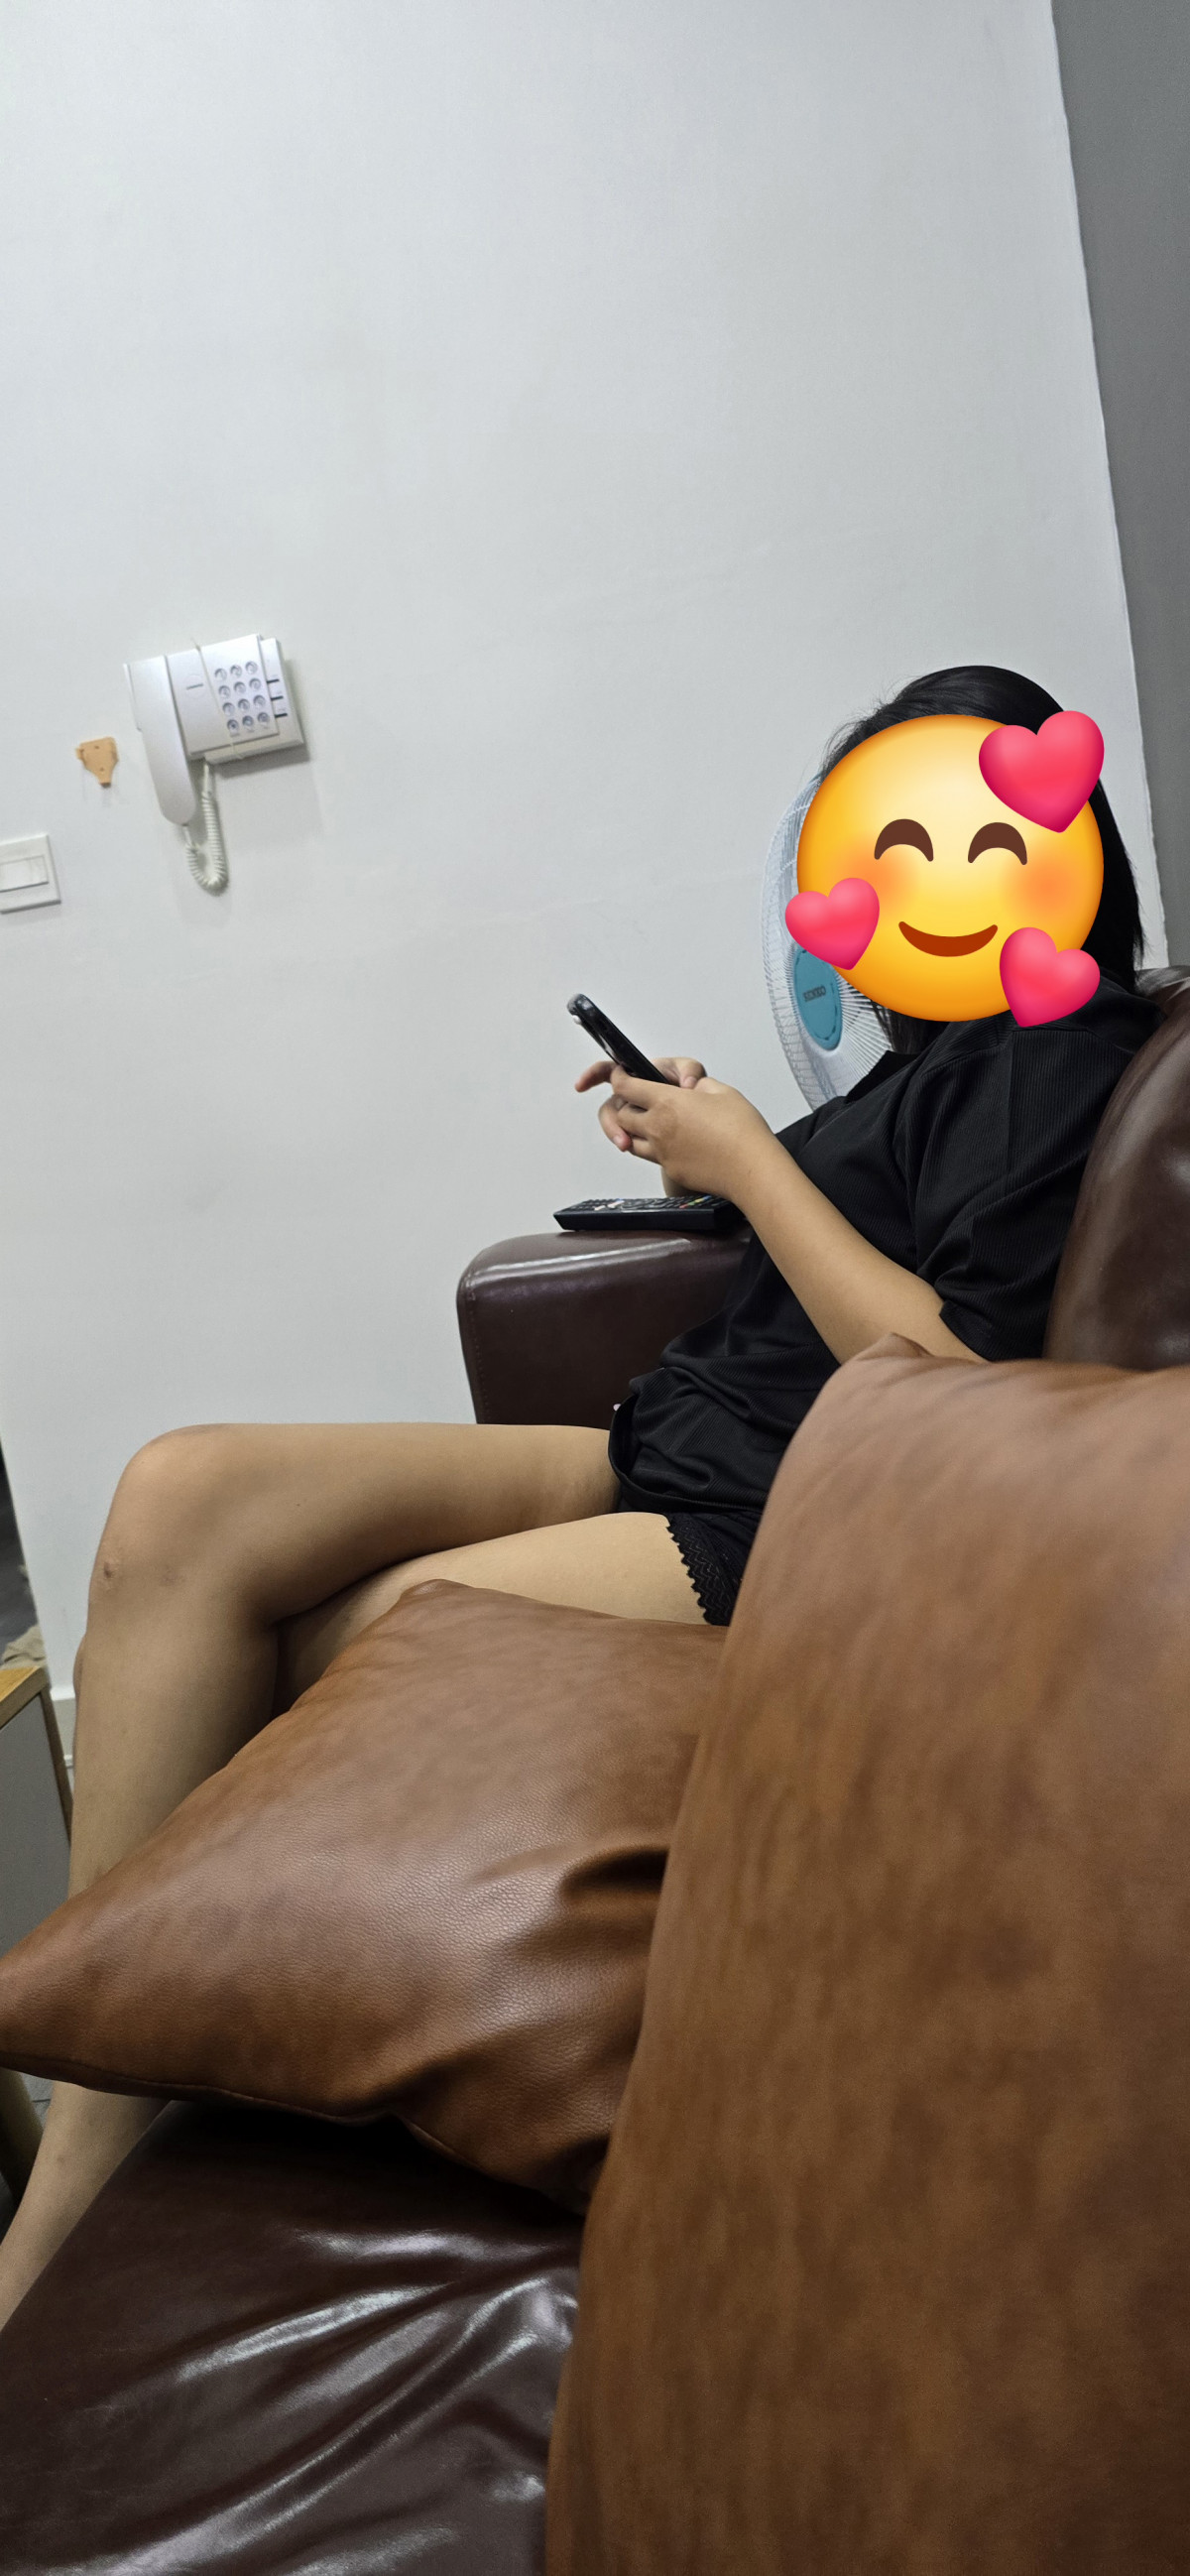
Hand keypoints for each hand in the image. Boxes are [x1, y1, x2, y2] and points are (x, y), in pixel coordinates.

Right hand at [574, 1054, 705, 1158]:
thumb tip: (688, 1086)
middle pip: (610, 1108)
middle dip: (610, 1123)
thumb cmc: (687, 1087)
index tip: (580, 1086)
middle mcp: (629, 1096)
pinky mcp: (638, 1132)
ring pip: (617, 1126)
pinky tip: (637, 1148)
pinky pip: (628, 1138)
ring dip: (617, 1135)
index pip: (607, 1072)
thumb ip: (690, 1070)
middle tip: (619, 1136)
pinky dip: (630, 1144)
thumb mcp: (691, 1071)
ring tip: (627, 1146)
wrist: (696, 1114)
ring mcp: (632, 1115)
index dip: (592, 1076)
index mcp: (635, 1076)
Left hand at [576, 1056, 774, 1202]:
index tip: (621, 1077)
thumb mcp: (721, 1091)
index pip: (626, 1087)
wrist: (751, 1169)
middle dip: (627, 1107)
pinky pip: (652, 1158)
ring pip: (632, 1141)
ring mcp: (662, 1153)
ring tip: (652, 1124)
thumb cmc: (741, 1131)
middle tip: (640, 1102)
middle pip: (623, 1116)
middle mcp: (657, 1128)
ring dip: (636, 1131)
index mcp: (666, 1102)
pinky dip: (654, 1149)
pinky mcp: (672, 1170)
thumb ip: (699, 1085)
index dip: (619, 1079)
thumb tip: (691, 1087)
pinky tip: (672, 1144)